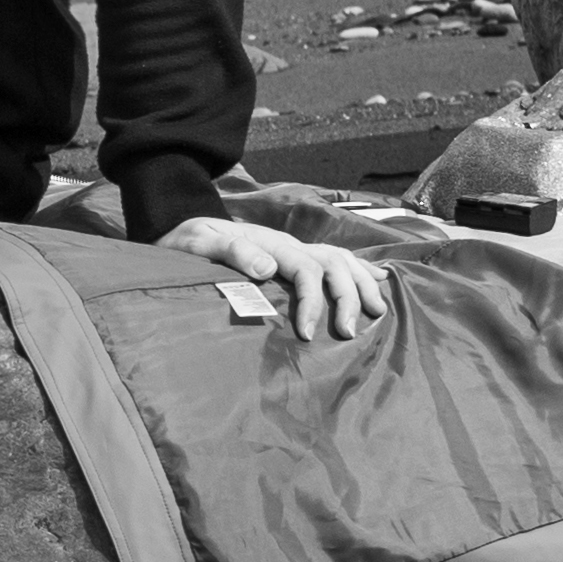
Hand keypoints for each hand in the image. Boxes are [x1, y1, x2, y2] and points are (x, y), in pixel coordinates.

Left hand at [163, 214, 393, 341]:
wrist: (183, 227)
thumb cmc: (188, 240)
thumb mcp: (200, 242)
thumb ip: (232, 252)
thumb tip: (268, 268)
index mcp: (271, 243)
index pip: (305, 269)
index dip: (312, 301)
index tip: (309, 334)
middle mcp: (289, 244)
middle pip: (333, 263)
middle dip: (347, 297)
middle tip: (347, 333)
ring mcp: (295, 248)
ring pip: (341, 259)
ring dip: (362, 283)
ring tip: (376, 311)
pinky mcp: (295, 255)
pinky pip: (336, 258)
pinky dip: (361, 268)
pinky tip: (379, 279)